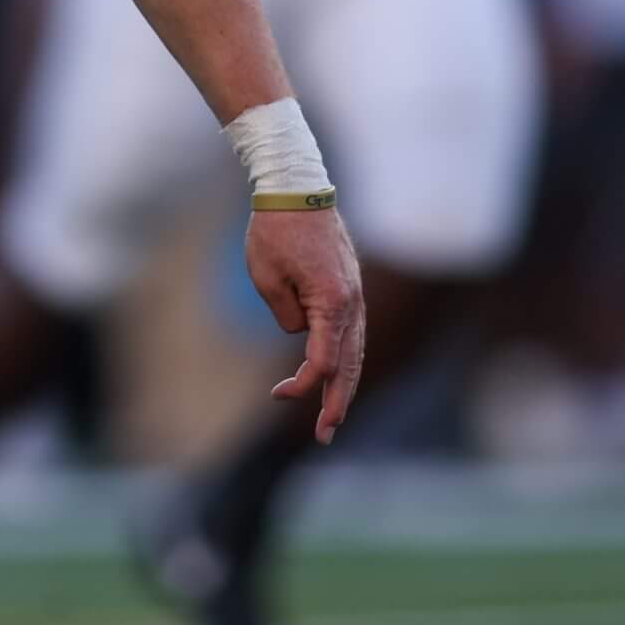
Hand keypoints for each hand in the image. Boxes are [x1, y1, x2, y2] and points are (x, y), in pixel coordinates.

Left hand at [244, 206, 364, 443]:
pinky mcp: (350, 288)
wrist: (296, 188)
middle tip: (325, 435)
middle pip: (350, 365)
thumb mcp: (266, 277)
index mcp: (332, 302)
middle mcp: (352, 302)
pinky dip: (349, 357)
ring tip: (334, 417)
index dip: (303, 385)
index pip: (323, 362)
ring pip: (357, 351)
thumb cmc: (275, 230)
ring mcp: (356, 294)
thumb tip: (301, 334)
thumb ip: (287, 316)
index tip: (278, 394)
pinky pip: (354, 332)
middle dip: (338, 404)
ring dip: (346, 385)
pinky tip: (339, 377)